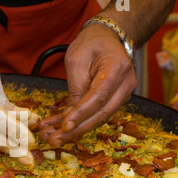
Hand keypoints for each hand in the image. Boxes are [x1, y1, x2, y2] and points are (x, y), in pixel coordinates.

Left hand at [38, 23, 137, 145]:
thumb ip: (75, 86)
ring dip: (74, 130)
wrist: (107, 37)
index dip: (81, 114)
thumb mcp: (76, 58)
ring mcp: (123, 94)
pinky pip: (96, 114)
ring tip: (51, 137)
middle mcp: (125, 84)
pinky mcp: (114, 100)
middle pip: (101, 114)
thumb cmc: (91, 43)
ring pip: (99, 118)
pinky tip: (59, 129)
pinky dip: (77, 123)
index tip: (64, 126)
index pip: (98, 97)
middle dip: (76, 130)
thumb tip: (70, 115)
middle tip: (53, 140)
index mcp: (117, 68)